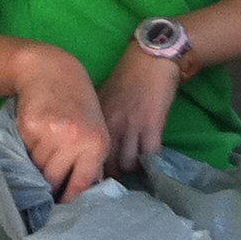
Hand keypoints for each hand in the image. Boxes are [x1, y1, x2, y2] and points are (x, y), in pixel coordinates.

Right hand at [11, 43, 110, 200]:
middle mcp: (75, 140)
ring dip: (36, 166)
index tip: (60, 208)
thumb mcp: (95, 131)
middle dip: (48, 185)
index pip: (80, 185)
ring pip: (37, 168)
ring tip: (42, 151)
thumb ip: (91, 162)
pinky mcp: (30, 126)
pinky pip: (24, 152)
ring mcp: (52, 133)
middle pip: (53, 180)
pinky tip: (34, 136)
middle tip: (45, 185)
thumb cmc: (78, 106)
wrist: (53, 72)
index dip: (67, 199)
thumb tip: (81, 195)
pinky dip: (26, 150)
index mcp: (96, 145)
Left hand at [98, 42, 182, 175]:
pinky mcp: (153, 125)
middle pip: (105, 164)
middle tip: (118, 181)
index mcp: (96, 119)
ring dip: (132, 171)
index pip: (87, 153)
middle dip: (111, 176)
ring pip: (126, 164)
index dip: (92, 169)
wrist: (151, 59)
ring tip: (136, 171)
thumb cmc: (128, 77)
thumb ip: (97, 121)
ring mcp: (131, 125)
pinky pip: (149, 155)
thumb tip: (90, 143)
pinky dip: (151, 163)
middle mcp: (110, 124)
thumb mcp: (103, 98)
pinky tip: (152, 163)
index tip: (98, 177)